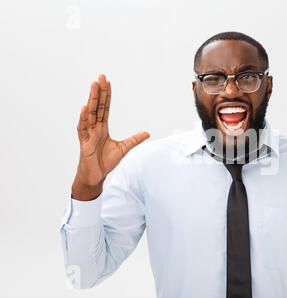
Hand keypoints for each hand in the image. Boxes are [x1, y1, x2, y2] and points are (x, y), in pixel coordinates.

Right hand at [72, 74, 149, 199]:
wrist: (96, 175)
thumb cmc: (105, 161)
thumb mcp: (123, 148)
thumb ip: (134, 139)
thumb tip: (147, 133)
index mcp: (102, 127)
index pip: (105, 107)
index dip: (107, 95)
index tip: (108, 82)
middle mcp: (94, 127)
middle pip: (97, 106)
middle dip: (99, 91)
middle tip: (101, 76)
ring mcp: (88, 134)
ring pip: (90, 113)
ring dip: (92, 99)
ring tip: (93, 85)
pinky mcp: (84, 142)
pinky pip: (83, 128)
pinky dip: (84, 118)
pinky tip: (85, 107)